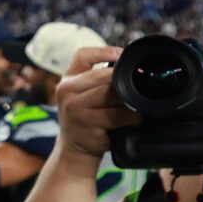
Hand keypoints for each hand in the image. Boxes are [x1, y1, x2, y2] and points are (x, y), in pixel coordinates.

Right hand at [54, 45, 139, 166]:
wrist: (74, 149)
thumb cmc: (85, 119)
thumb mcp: (81, 96)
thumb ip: (97, 81)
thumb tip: (129, 67)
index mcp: (68, 80)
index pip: (82, 56)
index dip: (104, 52)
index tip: (121, 55)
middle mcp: (67, 91)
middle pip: (102, 76)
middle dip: (122, 81)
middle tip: (136, 87)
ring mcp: (74, 107)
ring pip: (110, 94)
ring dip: (128, 100)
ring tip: (134, 106)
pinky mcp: (86, 123)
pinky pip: (116, 115)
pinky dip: (130, 117)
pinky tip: (132, 120)